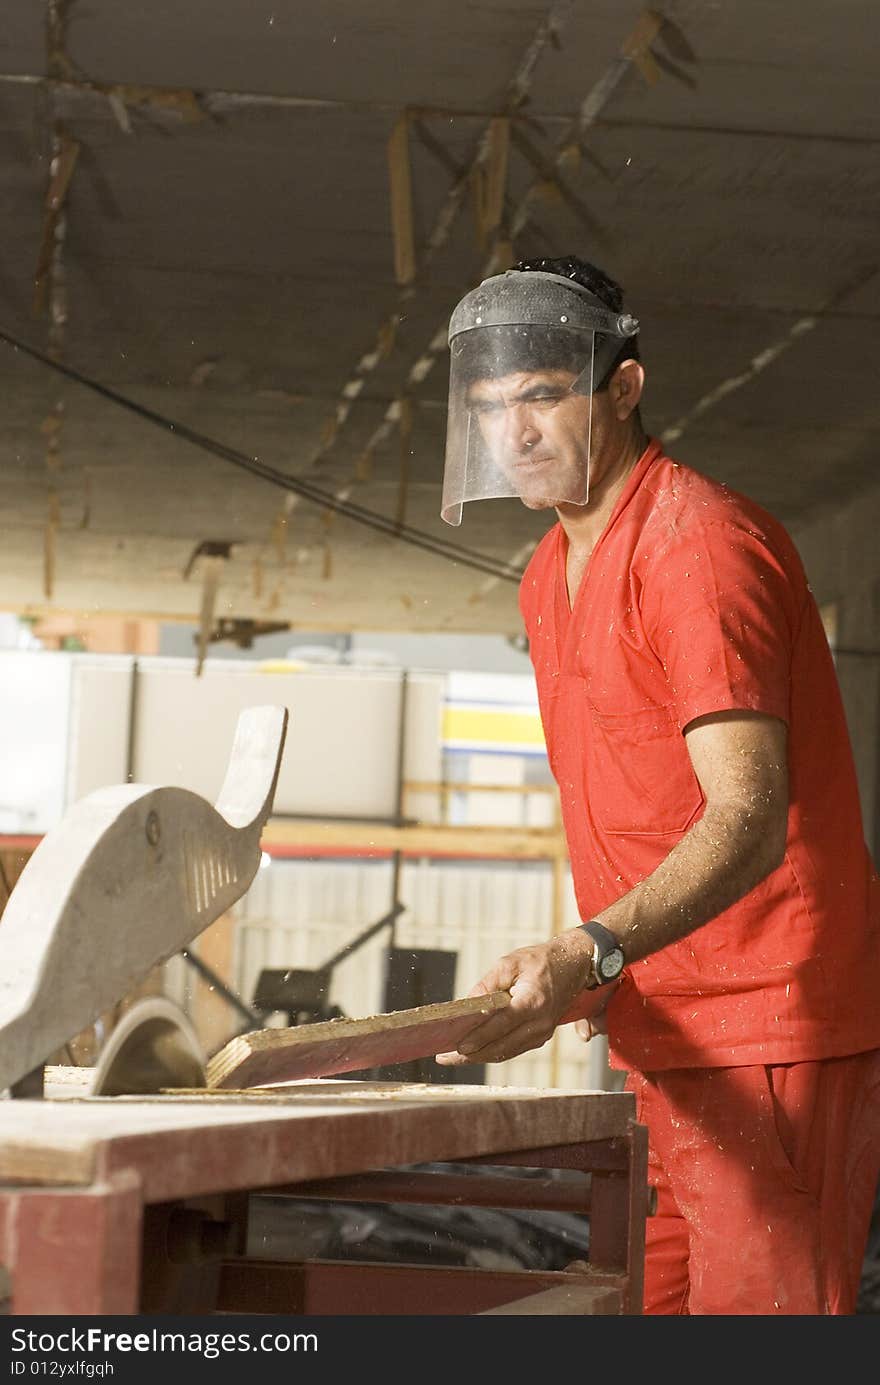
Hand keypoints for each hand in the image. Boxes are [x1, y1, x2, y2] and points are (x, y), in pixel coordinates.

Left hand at [435, 929, 593, 1066]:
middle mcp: (540, 1023)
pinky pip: (514, 1049)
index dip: (479, 1037)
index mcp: (533, 1002)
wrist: (573, 965)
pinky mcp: (541, 1036)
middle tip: (446, 1058)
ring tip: (455, 1057)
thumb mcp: (509, 963)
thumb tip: (467, 1005)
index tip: (458, 1046)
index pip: (501, 1026)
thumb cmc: (539, 961)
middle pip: (502, 1046)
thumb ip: (487, 985)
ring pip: (507, 1052)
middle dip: (473, 1054)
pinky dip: (494, 1051)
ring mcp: (543, 1032)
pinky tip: (476, 1051)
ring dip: (481, 1057)